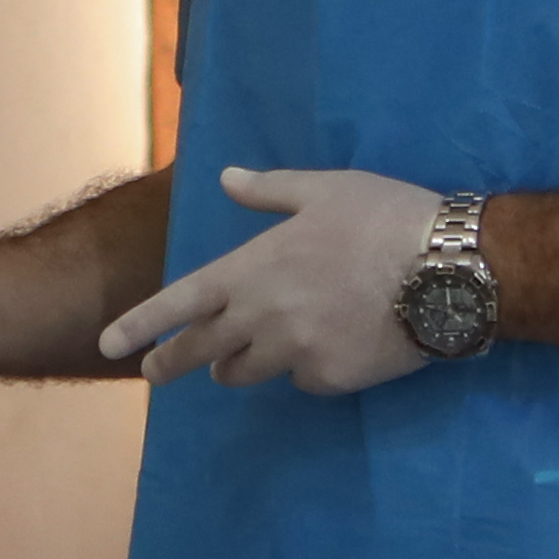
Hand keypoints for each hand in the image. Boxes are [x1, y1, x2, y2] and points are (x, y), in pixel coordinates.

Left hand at [97, 166, 440, 393]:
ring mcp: (295, 352)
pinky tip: (329, 348)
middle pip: (200, 351)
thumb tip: (226, 178)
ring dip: (236, 367)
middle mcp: (263, 316)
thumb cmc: (384, 217)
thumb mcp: (324, 190)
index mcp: (253, 268)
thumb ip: (268, 190)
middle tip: (157, 373)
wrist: (448, 268)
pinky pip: (301, 380)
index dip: (141, 325)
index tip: (110, 345)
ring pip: (245, 372)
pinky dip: (304, 369)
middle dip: (172, 363)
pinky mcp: (329, 379)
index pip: (180, 302)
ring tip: (241, 361)